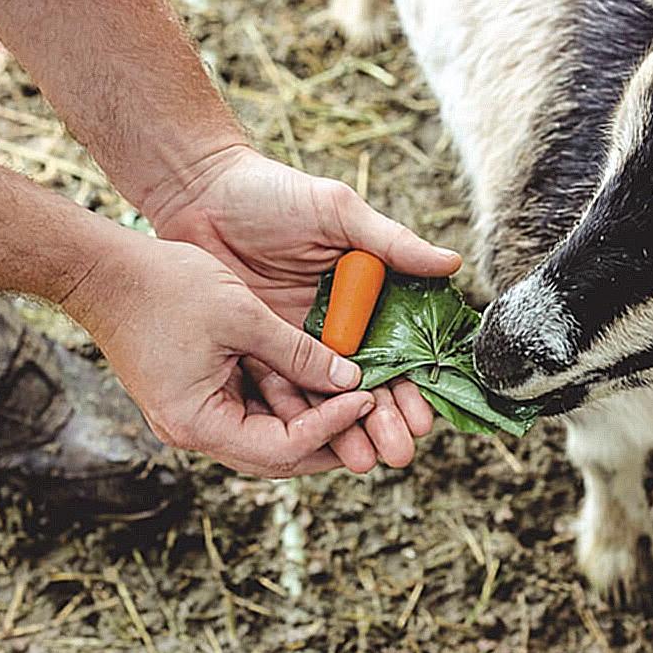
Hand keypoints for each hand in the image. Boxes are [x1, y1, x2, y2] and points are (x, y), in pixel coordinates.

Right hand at [63, 232, 377, 476]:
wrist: (100, 270)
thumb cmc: (163, 286)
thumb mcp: (242, 315)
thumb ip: (297, 352)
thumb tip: (350, 379)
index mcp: (198, 422)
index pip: (282, 448)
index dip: (330, 426)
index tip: (366, 397)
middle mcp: (192, 431)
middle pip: (276, 455)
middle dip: (326, 440)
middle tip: (371, 421)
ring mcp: (190, 416)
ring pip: (264, 436)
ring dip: (307, 422)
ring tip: (353, 404)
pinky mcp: (193, 396)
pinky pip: (247, 411)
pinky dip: (281, 401)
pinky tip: (315, 383)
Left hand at [145, 146, 461, 469]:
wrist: (200, 192)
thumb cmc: (272, 193)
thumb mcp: (337, 211)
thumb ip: (391, 243)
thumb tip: (452, 265)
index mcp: (366, 293)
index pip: (400, 350)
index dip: (414, 386)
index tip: (423, 418)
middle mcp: (337, 323)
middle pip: (368, 382)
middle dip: (385, 420)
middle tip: (397, 453)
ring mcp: (296, 339)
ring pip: (327, 394)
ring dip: (345, 429)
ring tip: (363, 460)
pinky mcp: (258, 348)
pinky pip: (282, 388)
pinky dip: (298, 416)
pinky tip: (313, 445)